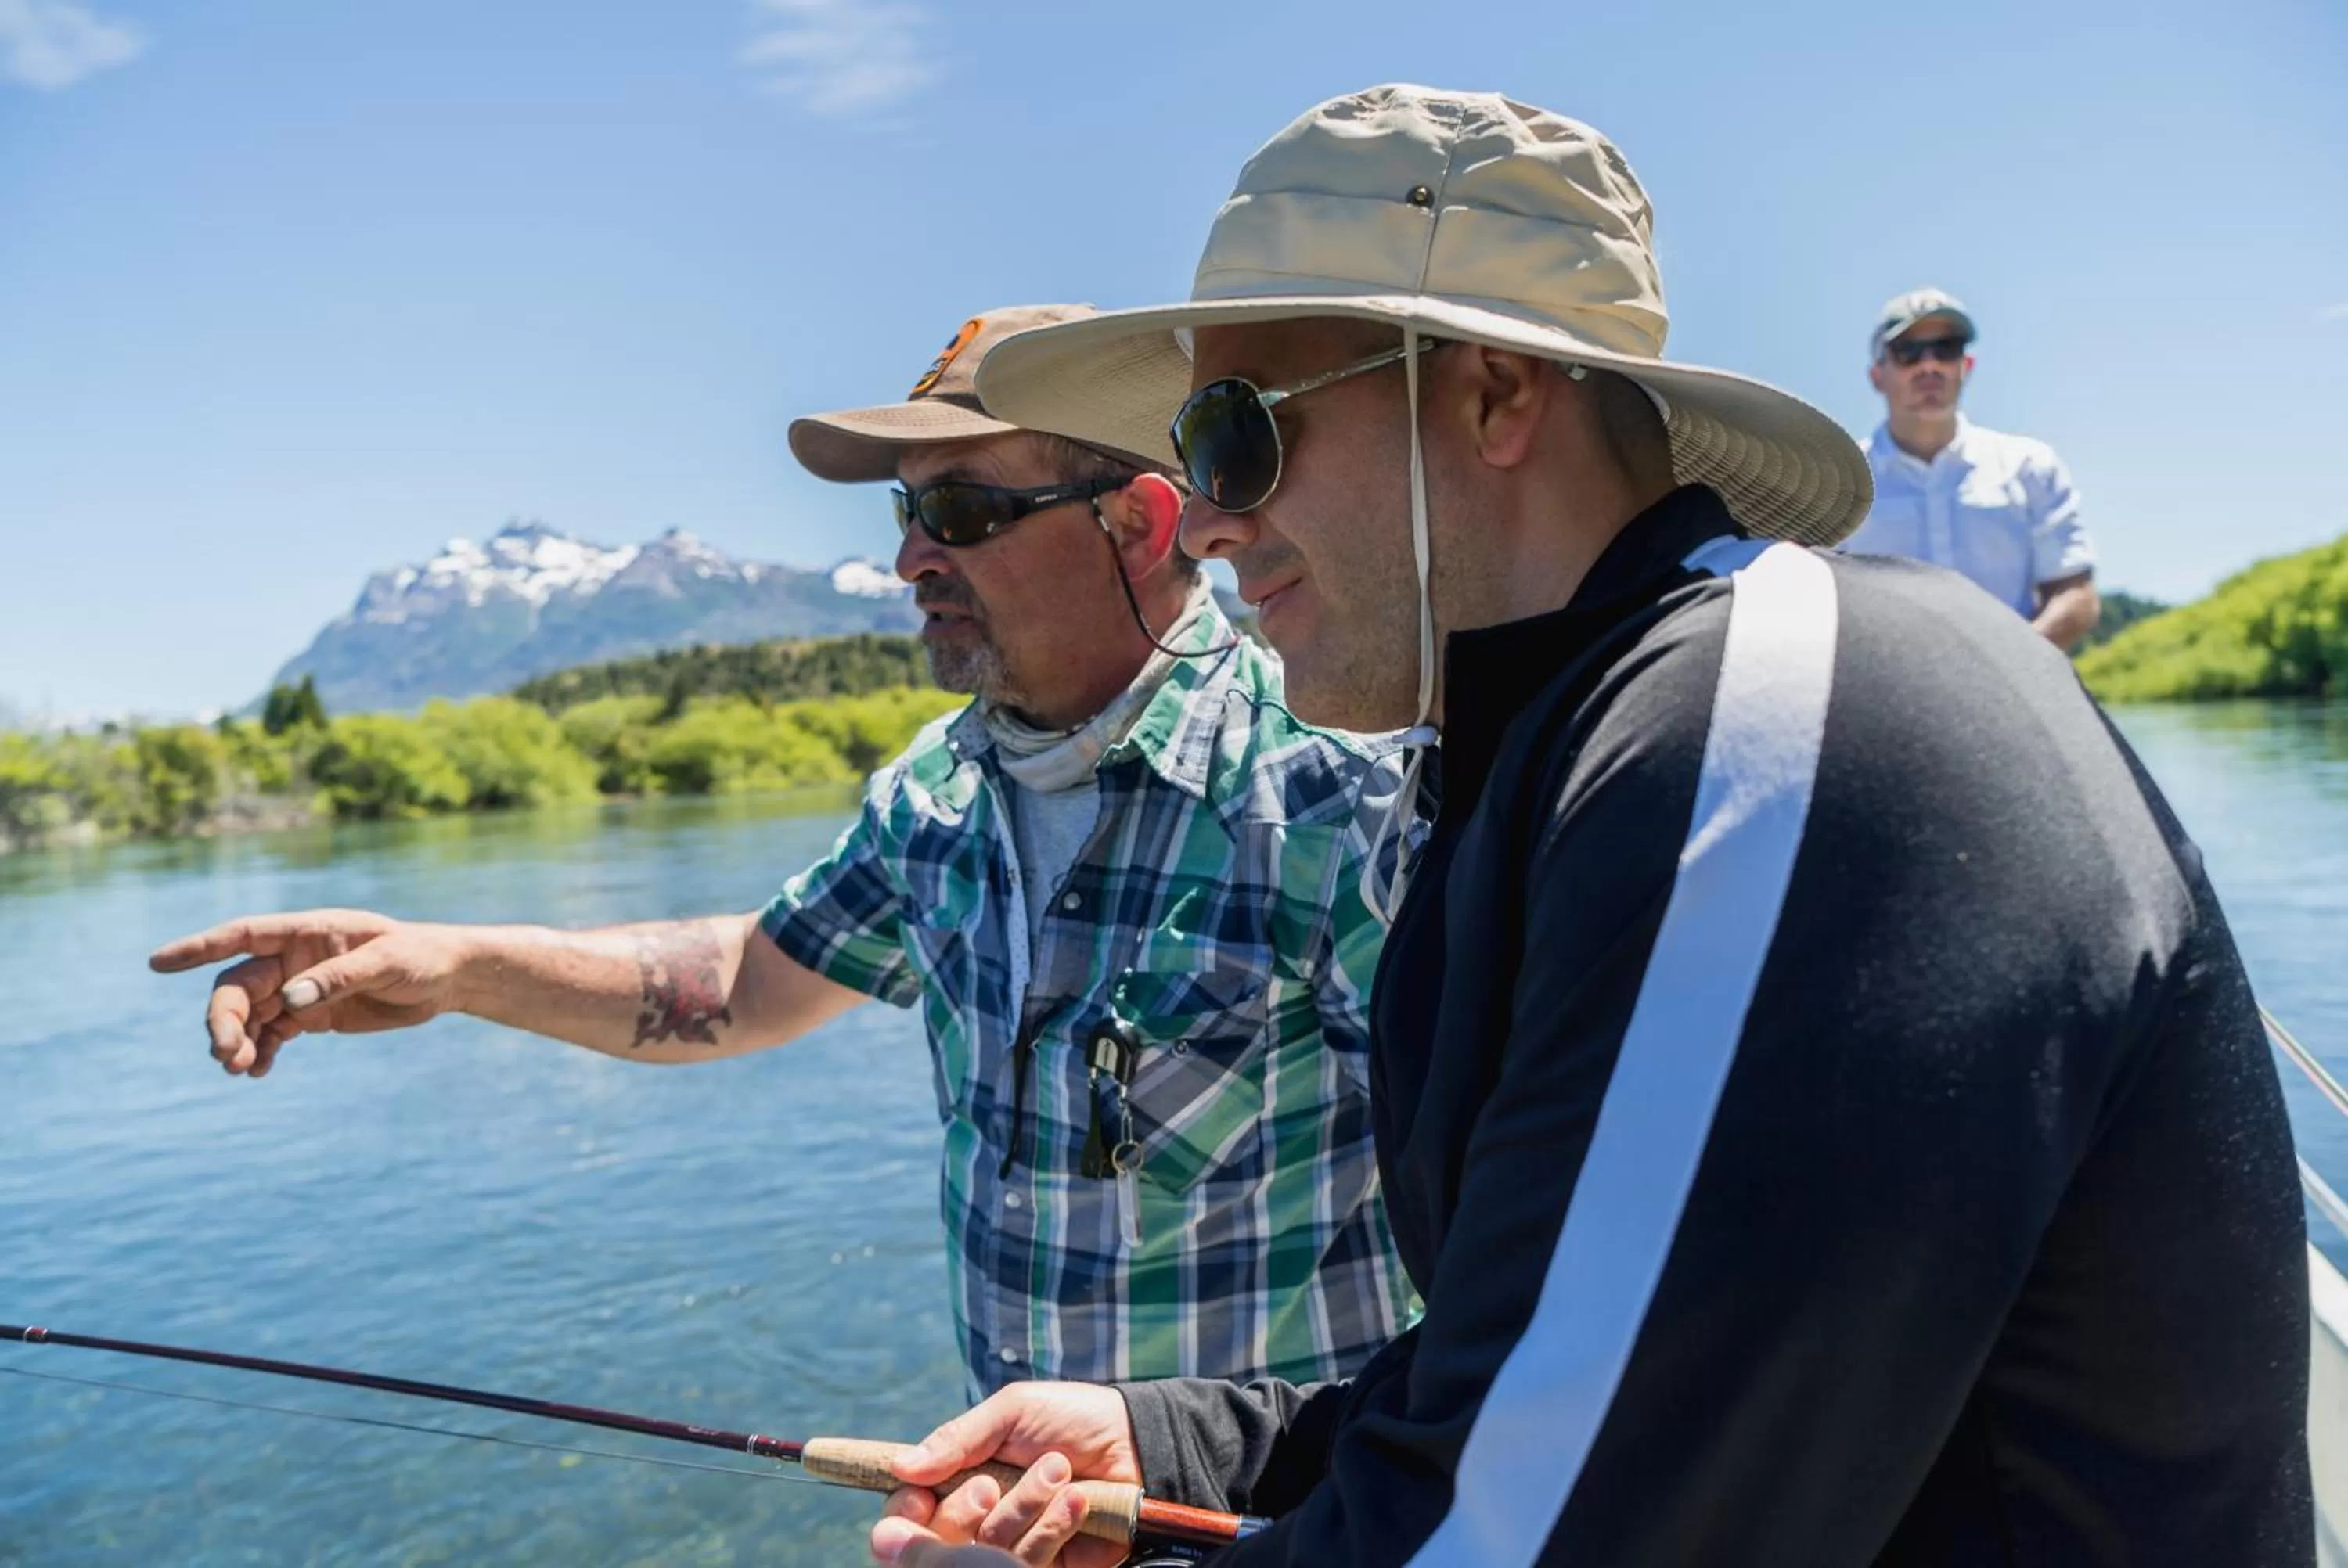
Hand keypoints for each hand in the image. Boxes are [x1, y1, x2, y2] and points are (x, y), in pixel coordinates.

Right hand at [149, 909, 468, 1077]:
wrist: (447, 979)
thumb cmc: (421, 957)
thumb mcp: (387, 963)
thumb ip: (338, 978)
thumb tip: (290, 999)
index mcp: (308, 932)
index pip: (242, 935)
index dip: (199, 947)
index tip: (159, 963)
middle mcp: (294, 958)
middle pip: (238, 986)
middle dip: (224, 1019)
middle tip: (226, 1055)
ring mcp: (300, 987)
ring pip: (250, 1014)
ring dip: (237, 1040)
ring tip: (239, 1069)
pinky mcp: (312, 1015)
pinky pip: (272, 1034)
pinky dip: (259, 1052)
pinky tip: (257, 1072)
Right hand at [871, 1382, 1140, 1567]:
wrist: (1137, 1442)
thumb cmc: (1073, 1418)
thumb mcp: (1013, 1412)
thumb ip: (957, 1439)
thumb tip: (901, 1466)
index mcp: (962, 1478)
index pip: (910, 1512)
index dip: (904, 1514)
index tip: (915, 1500)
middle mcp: (981, 1518)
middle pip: (938, 1542)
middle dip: (961, 1513)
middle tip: (990, 1486)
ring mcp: (1013, 1546)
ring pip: (986, 1551)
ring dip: (1022, 1507)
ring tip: (1059, 1471)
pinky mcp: (1046, 1565)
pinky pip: (1028, 1563)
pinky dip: (1052, 1527)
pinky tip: (1079, 1498)